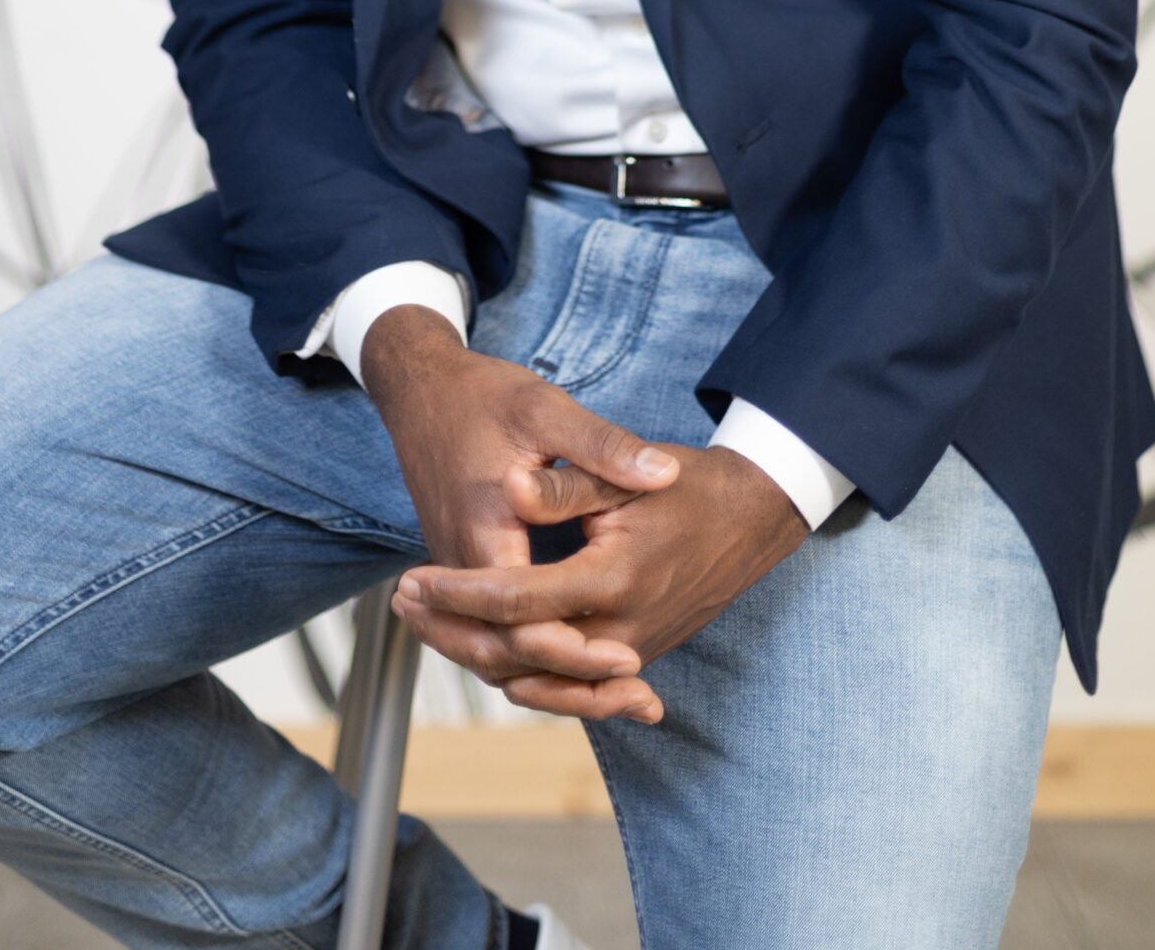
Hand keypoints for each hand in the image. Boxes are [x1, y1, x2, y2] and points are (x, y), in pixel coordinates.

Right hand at [361, 306, 679, 717]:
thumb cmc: (483, 394)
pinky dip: (533, 656)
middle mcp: (462, 562)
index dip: (577, 650)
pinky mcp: (462, 566)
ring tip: (625, 696)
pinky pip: (491, 631)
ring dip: (554, 680)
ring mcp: (457, 568)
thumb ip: (603, 445)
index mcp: (485, 531)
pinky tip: (581, 659)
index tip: (631, 659)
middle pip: (505, 655)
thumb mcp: (546, 408)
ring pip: (494, 653)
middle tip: (640, 695)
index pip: (524, 620)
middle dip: (572, 684)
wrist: (419, 386)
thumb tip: (665, 474)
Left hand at [391, 443, 807, 722]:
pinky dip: (520, 672)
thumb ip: (569, 485)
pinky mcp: (633, 656)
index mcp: (612, 581)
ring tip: (428, 624)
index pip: (515, 603)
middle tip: (403, 603)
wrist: (752, 515)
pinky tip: (484, 649)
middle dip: (453, 634)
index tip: (412, 579)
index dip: (456, 594)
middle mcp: (620, 633)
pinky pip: (565, 683)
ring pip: (538, 680)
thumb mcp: (626, 472)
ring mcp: (630, 653)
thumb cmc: (688, 485)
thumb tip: (515, 487)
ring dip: (477, 655)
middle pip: (516, 658)